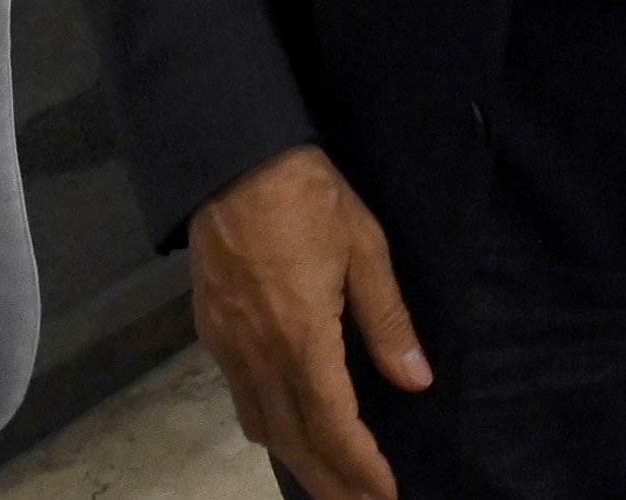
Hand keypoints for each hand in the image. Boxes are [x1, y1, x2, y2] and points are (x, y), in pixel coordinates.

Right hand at [188, 146, 426, 499]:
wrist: (230, 159)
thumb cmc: (308, 196)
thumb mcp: (365, 247)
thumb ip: (387, 319)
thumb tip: (415, 380)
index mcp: (302, 337)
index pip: (334, 425)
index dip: (361, 467)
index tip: (387, 494)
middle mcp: (259, 355)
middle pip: (295, 442)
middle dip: (332, 484)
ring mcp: (229, 347)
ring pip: (263, 428)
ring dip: (300, 463)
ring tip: (334, 483)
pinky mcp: (211, 334)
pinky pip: (242, 402)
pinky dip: (270, 430)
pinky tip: (290, 430)